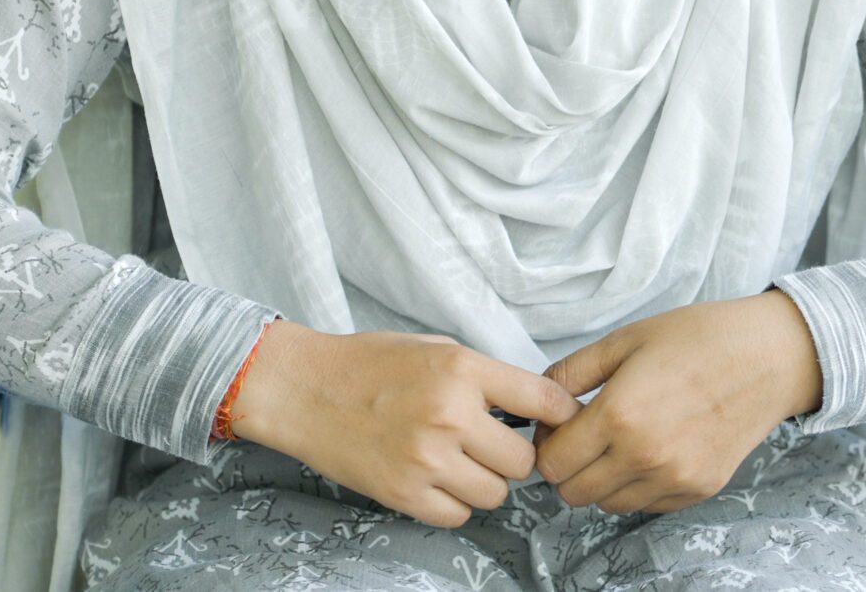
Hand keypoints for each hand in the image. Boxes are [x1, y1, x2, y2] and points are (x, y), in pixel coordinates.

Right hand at [225, 322, 582, 528]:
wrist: (305, 390)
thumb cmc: (369, 365)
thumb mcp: (436, 349)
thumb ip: (483, 377)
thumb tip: (533, 406)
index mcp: (462, 371)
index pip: (543, 401)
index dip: (560, 416)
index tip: (560, 423)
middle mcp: (450, 415)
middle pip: (522, 461)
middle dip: (512, 456)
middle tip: (490, 445)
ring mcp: (426, 460)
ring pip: (494, 494)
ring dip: (483, 482)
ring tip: (457, 462)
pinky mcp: (403, 494)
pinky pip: (457, 516)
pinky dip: (453, 503)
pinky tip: (435, 480)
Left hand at [532, 290, 822, 514]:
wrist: (767, 356)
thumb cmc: (698, 338)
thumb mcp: (626, 339)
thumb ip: (572, 372)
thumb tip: (540, 401)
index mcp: (619, 415)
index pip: (551, 463)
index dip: (547, 442)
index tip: (561, 424)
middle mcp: (644, 456)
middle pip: (572, 492)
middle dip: (568, 465)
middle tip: (586, 433)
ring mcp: (673, 479)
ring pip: (607, 504)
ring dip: (601, 478)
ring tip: (622, 438)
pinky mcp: (697, 490)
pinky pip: (644, 505)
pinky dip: (636, 485)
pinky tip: (652, 447)